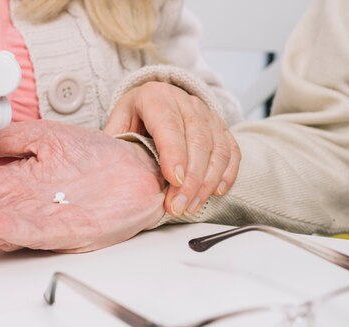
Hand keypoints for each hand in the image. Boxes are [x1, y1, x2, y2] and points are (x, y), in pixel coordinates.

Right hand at [0, 121, 165, 252]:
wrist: (138, 168)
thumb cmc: (95, 154)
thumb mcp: (44, 137)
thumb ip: (9, 138)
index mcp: (17, 184)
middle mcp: (25, 206)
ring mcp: (44, 221)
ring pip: (0, 229)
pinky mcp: (67, 230)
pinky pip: (33, 231)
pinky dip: (8, 228)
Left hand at [104, 81, 240, 216]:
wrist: (156, 98)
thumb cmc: (134, 116)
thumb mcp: (118, 122)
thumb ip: (118, 143)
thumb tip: (117, 172)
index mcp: (155, 97)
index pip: (169, 126)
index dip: (174, 154)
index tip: (174, 181)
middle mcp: (185, 102)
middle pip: (197, 140)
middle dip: (191, 179)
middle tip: (179, 206)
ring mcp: (207, 113)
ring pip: (217, 148)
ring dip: (207, 182)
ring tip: (192, 206)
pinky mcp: (221, 126)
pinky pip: (231, 150)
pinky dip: (227, 173)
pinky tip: (215, 192)